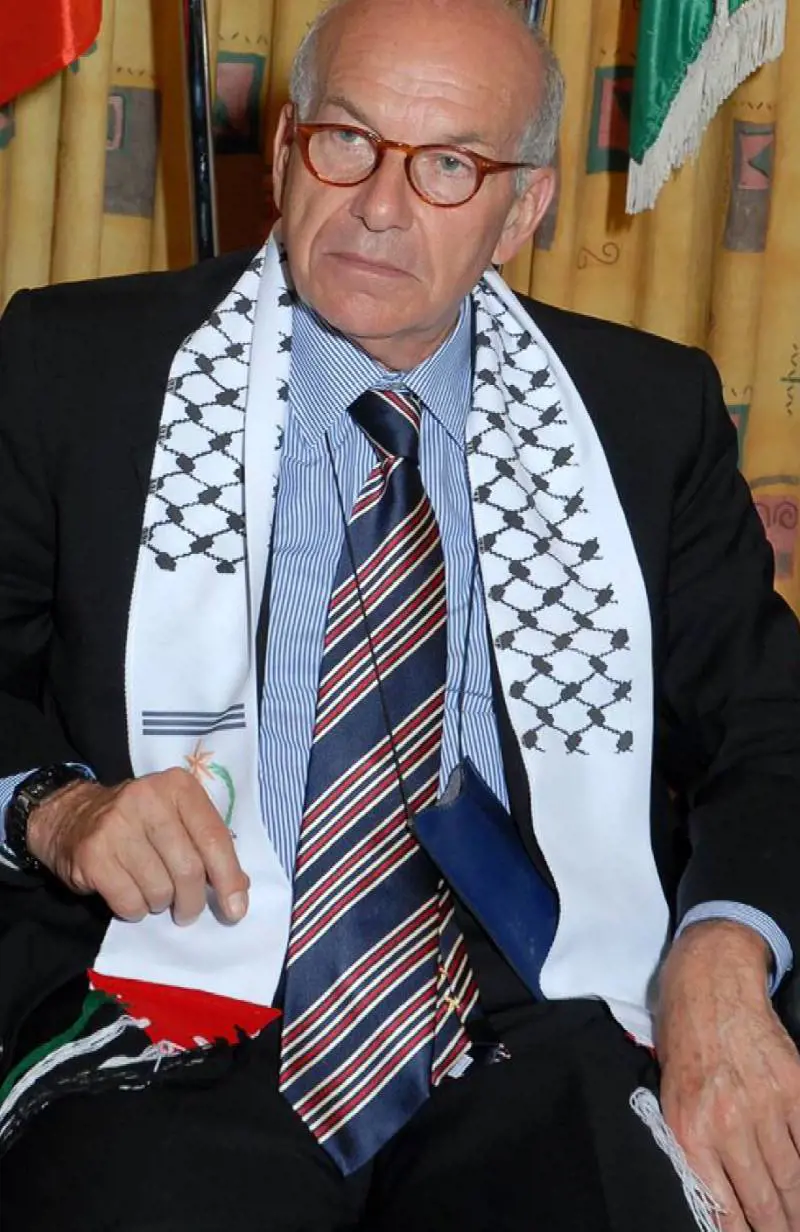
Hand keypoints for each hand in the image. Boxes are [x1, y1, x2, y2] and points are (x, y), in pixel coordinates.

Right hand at [27, 770, 249, 926]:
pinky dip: (136, 910)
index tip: (236, 910)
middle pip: (188, 869)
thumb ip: (211, 846)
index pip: (214, 838)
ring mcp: (117, 825)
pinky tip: (132, 895)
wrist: (73, 816)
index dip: (229, 879)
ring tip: (154, 894)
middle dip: (193, 901)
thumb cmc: (141, 822)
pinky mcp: (93, 854)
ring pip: (160, 890)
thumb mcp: (179, 819)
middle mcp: (148, 799)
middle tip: (188, 911)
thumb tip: (240, 892)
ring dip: (161, 904)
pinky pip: (130, 901)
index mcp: (178, 787)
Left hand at [657, 920, 799, 1231]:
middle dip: (778, 1229)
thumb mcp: (669, 1095)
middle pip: (765, 1199)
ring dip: (798, 1208)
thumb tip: (718, 1195)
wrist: (708, 983)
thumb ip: (693, 1145)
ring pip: (793, 1177)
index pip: (723, 1207)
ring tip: (797, 1222)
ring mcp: (766, 1104)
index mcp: (691, 1129)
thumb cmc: (683, 1039)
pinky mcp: (794, 1085)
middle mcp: (728, 1122)